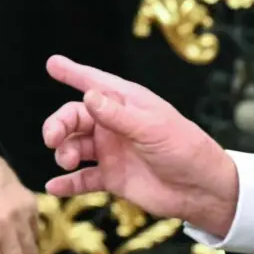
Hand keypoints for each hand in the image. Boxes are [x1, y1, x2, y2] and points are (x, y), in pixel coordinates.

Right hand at [41, 56, 238, 235]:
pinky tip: (54, 186)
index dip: (73, 73)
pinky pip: (84, 178)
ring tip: (68, 162)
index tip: (52, 64)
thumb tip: (88, 96)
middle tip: (51, 138)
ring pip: (75, 146)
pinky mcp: (113, 177)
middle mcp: (115, 124)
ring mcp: (112, 151)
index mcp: (127, 103)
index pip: (95, 83)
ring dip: (64, 152)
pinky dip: (67, 183)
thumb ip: (118, 115)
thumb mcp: (152, 128)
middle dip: (59, 124)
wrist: (201, 189)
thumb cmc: (185, 148)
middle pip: (75, 117)